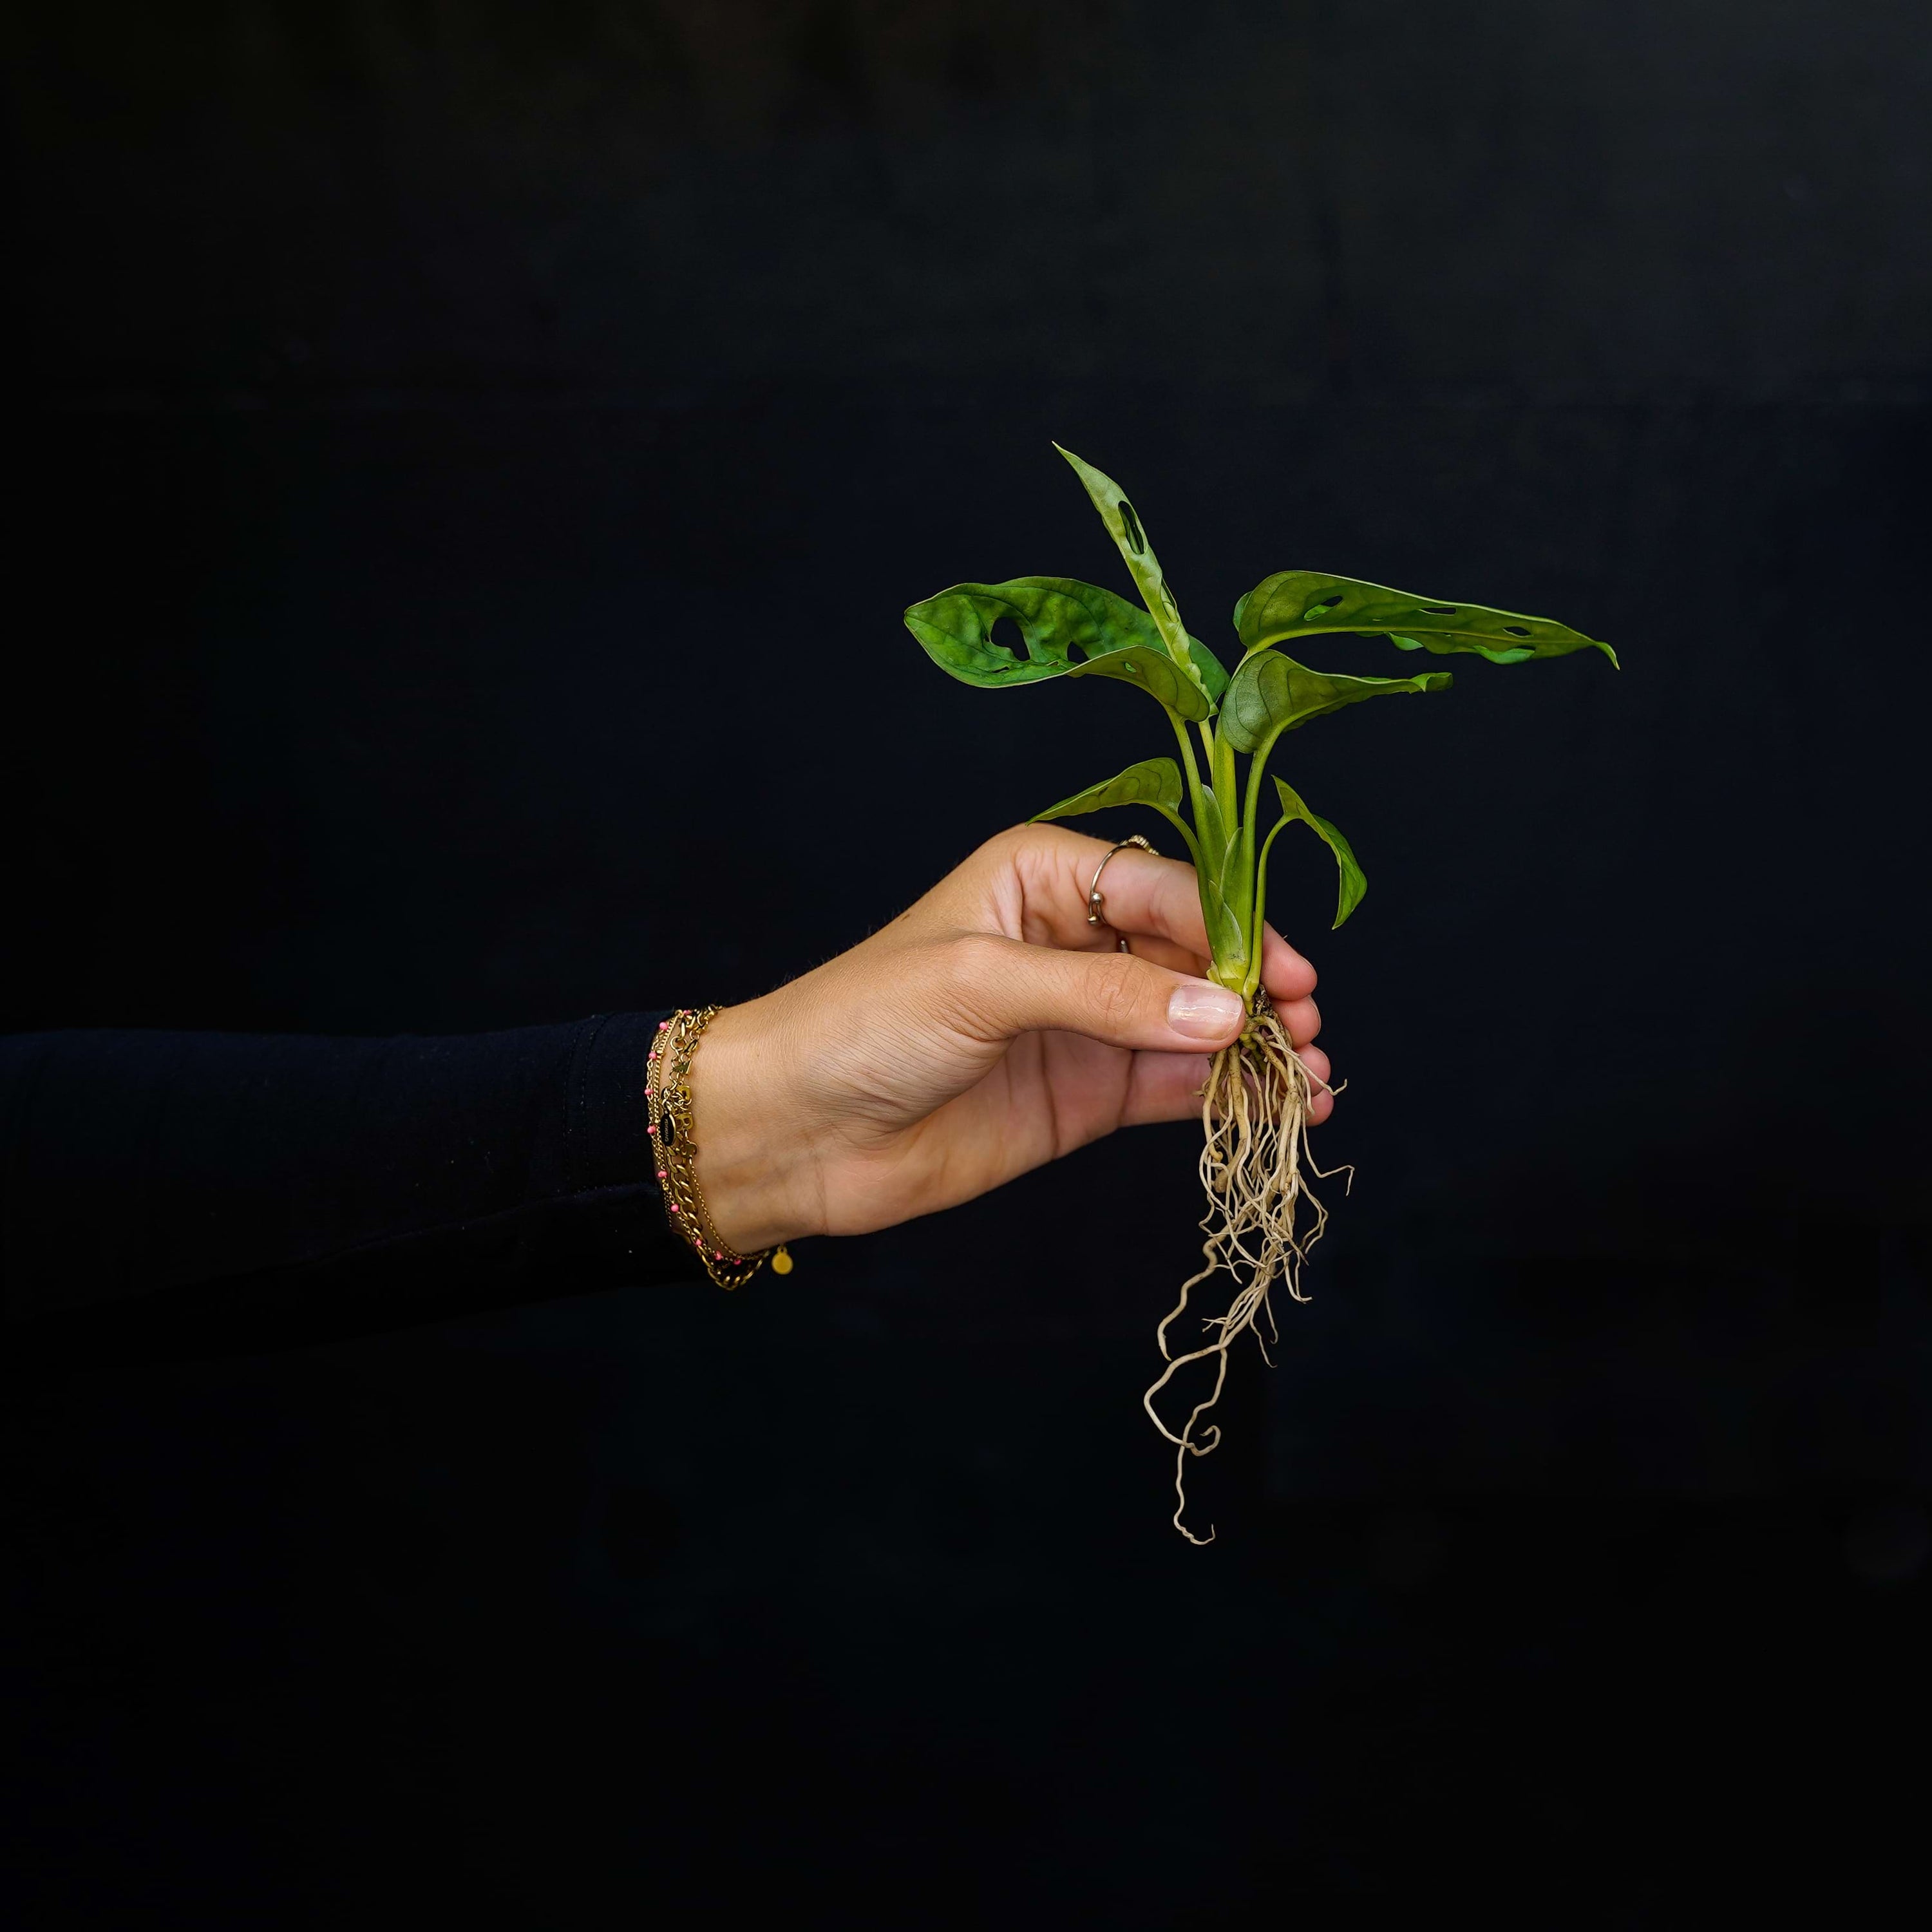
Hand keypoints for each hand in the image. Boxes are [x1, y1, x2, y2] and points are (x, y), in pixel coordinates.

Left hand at [688, 825, 1331, 1250]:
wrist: (795, 1129)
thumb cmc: (863, 1022)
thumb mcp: (982, 986)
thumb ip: (1106, 999)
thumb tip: (1224, 1016)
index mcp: (1043, 876)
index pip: (1166, 889)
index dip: (1232, 929)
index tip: (1282, 978)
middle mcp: (1075, 940)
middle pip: (1196, 955)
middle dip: (1256, 990)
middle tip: (1307, 1027)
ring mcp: (1086, 1021)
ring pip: (1197, 1023)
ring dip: (1258, 1048)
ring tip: (1311, 1079)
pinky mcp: (1087, 1093)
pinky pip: (1177, 1085)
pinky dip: (1230, 1096)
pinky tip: (1281, 1108)